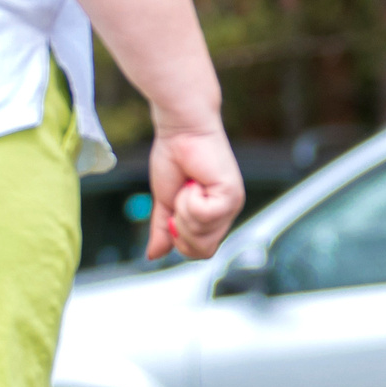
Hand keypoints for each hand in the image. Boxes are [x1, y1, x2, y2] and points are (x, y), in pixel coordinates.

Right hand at [147, 125, 245, 259]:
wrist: (180, 130)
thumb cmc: (175, 158)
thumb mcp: (164, 203)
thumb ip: (161, 230)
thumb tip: (153, 255)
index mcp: (215, 215)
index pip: (202, 251)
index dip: (181, 242)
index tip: (173, 215)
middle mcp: (228, 212)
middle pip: (203, 249)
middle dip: (182, 229)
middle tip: (180, 199)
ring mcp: (232, 204)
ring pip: (203, 234)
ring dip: (185, 210)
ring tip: (189, 186)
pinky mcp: (231, 193)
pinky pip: (205, 215)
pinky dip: (191, 200)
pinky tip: (196, 182)